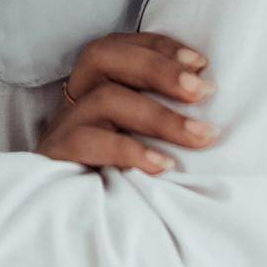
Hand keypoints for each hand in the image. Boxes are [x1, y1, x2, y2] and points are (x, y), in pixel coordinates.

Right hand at [37, 31, 219, 173]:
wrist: (62, 220)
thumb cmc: (113, 175)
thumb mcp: (135, 138)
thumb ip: (158, 116)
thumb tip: (209, 103)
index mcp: (92, 86)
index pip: (118, 47)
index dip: (158, 47)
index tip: (201, 64)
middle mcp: (74, 99)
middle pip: (103, 57)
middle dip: (159, 69)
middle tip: (204, 91)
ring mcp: (62, 126)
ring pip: (104, 98)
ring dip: (160, 116)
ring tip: (201, 136)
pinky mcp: (56, 156)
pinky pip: (87, 142)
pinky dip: (130, 150)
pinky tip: (164, 165)